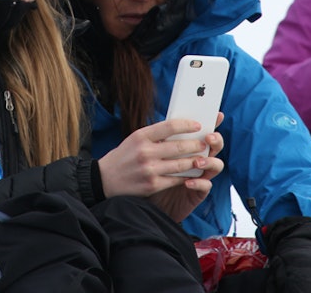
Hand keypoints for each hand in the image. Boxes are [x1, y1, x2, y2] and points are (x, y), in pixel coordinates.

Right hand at [97, 114, 224, 222]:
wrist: (104, 180)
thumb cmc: (123, 157)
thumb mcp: (134, 139)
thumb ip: (155, 135)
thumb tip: (180, 129)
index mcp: (141, 136)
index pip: (170, 126)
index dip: (187, 125)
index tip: (198, 125)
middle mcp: (145, 152)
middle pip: (179, 146)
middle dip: (197, 144)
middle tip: (206, 143)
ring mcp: (149, 170)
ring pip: (181, 164)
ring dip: (196, 161)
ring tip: (203, 158)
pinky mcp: (152, 185)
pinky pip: (176, 179)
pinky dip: (187, 176)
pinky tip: (193, 173)